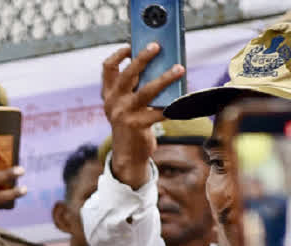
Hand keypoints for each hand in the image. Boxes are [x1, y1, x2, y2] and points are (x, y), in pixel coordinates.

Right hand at [101, 44, 184, 189]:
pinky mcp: (137, 125)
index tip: (131, 45)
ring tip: (179, 69)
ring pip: (146, 91)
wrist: (127, 153)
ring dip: (164, 78)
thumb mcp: (125, 104)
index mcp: (109, 94)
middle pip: (127, 75)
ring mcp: (124, 114)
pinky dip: (174, 106)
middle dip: (142, 58)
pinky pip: (159, 112)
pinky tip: (185, 102)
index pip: (107, 68)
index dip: (118, 54)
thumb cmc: (131, 123)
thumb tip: (160, 65)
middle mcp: (113, 102)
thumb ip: (134, 87)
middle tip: (156, 46)